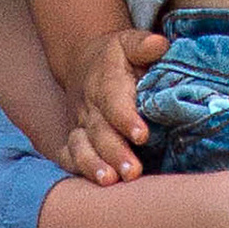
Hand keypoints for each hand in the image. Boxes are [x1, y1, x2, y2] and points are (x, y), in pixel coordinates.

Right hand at [63, 24, 169, 185]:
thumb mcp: (128, 43)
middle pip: (100, 132)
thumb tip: (159, 44)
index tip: (142, 135)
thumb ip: (143, 45)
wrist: (86, 63)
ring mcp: (81, 125)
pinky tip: (92, 184)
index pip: (114, 101)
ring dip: (94, 165)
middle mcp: (90, 106)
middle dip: (114, 152)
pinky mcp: (75, 138)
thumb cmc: (117, 57)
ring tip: (110, 181)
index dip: (126, 118)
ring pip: (82, 147)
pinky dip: (77, 169)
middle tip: (132, 171)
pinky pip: (69, 155)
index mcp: (106, 81)